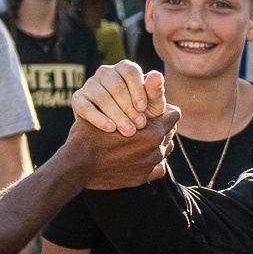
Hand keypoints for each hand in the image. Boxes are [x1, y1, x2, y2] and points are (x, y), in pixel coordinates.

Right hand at [63, 74, 179, 190]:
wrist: (79, 164)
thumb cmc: (94, 131)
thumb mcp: (115, 106)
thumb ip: (141, 93)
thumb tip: (158, 75)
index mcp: (155, 132)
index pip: (173, 114)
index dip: (161, 109)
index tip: (148, 110)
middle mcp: (157, 150)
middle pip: (170, 132)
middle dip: (158, 127)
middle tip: (141, 124)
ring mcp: (151, 166)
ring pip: (164, 150)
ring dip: (154, 144)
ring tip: (138, 140)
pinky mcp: (143, 179)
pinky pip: (157, 168)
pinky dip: (150, 162)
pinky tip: (136, 156)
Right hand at [72, 61, 166, 133]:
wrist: (118, 132)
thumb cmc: (140, 114)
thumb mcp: (152, 106)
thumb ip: (155, 91)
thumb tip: (157, 75)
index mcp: (124, 68)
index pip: (130, 70)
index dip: (137, 89)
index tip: (143, 108)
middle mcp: (105, 72)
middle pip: (115, 85)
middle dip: (129, 107)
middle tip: (139, 125)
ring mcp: (90, 84)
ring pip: (101, 96)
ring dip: (117, 115)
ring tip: (128, 131)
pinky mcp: (78, 99)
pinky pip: (86, 107)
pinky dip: (99, 118)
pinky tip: (110, 128)